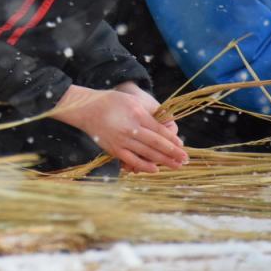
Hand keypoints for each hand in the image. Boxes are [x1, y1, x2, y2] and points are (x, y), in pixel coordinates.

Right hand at [53, 84, 187, 172]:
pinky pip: (132, 160)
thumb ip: (149, 112)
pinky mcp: (113, 149)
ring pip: (147, 154)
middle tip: (185, 159)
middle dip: (173, 153)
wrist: (85, 109)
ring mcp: (121, 140)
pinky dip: (144, 166)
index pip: (160, 130)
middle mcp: (130, 128)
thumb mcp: (132, 100)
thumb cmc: (110, 102)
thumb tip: (167, 124)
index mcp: (136, 114)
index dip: (172, 140)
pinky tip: (155, 169)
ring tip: (176, 166)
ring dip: (164, 161)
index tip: (182, 146)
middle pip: (157, 144)